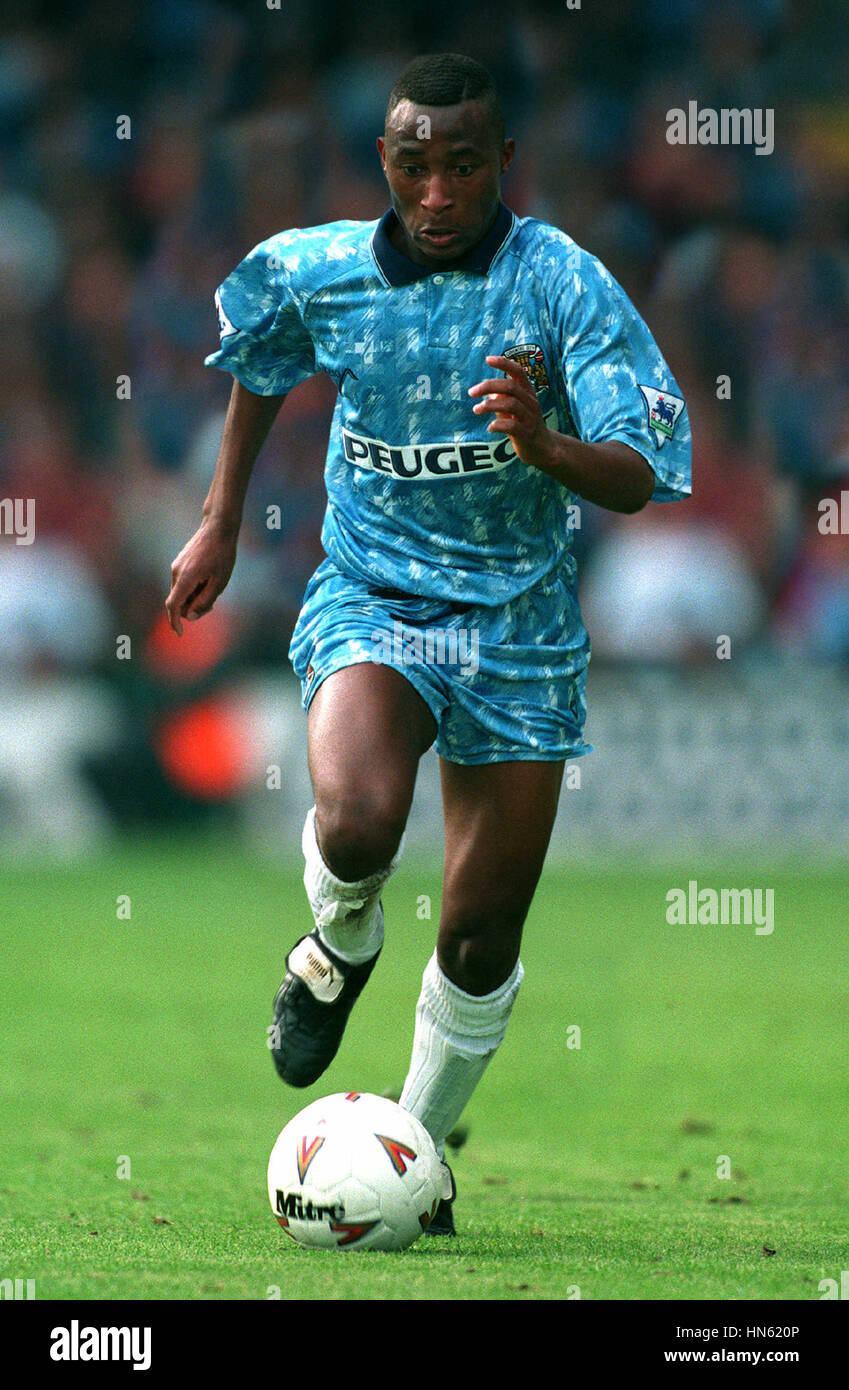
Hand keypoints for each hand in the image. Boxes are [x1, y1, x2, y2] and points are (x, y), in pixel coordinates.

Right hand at [165, 517, 238, 635]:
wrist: (218, 527)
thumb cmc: (222, 555)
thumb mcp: (219, 582)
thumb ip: (205, 601)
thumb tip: (190, 616)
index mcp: (186, 578)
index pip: (173, 606)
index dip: (175, 622)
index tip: (180, 633)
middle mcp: (176, 573)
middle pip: (178, 601)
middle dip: (191, 609)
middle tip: (212, 605)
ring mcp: (176, 566)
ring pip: (181, 592)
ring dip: (193, 597)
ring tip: (213, 587)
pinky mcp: (180, 563)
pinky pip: (183, 583)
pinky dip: (192, 588)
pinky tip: (208, 580)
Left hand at [468, 354, 551, 471]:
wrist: (542, 448)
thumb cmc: (524, 425)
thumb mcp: (514, 409)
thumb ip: (502, 400)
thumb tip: (489, 395)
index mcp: (527, 392)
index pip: (518, 372)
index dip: (504, 363)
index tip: (487, 359)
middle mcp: (530, 402)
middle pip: (511, 386)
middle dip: (488, 386)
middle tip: (471, 392)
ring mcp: (530, 418)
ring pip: (511, 404)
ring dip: (489, 406)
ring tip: (476, 409)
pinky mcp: (527, 434)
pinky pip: (512, 426)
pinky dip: (497, 425)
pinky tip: (490, 428)